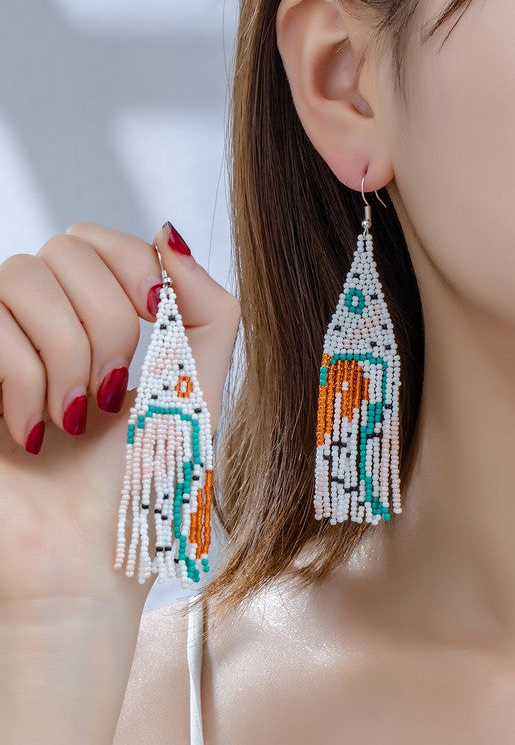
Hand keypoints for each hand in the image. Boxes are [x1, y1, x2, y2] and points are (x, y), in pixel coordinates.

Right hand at [0, 221, 240, 606]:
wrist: (79, 567)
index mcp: (92, 322)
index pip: (96, 238)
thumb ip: (207, 311)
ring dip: (64, 355)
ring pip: (21, 276)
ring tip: (70, 419)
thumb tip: (169, 233)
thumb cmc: (138, 487)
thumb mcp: (194, 392)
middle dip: (104, 321)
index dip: (131, 262)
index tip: (156, 319)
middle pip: (65, 249)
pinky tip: (33, 432)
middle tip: (109, 393)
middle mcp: (39, 324)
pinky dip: (22, 379)